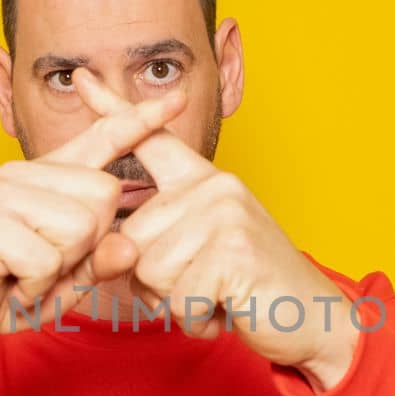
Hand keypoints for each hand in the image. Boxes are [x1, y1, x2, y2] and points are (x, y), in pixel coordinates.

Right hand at [0, 86, 188, 391]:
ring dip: (58, 270)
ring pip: (79, 227)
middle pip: (104, 197)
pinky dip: (36, 287)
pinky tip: (10, 285)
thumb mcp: (69, 279)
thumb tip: (129, 246)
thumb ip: (101, 260)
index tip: (179, 96)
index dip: (140, 120)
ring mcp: (1, 193)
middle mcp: (24, 174)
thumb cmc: (10, 292)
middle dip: (86, 246)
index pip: (102, 140)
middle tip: (43, 266)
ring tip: (25, 276)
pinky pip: (47, 258)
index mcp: (49, 178)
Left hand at [70, 67, 358, 390]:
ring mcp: (225, 215)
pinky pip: (178, 298)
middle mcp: (214, 188)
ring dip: (176, 303)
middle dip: (154, 283)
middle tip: (202, 286)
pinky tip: (226, 309)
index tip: (81, 76)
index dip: (115, 109)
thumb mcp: (202, 253)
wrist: (313, 316)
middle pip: (131, 241)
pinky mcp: (233, 252)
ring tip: (217, 296)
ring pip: (150, 272)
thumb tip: (113, 254)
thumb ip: (159, 242)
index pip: (153, 141)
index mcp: (204, 182)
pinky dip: (196, 319)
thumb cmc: (250, 288)